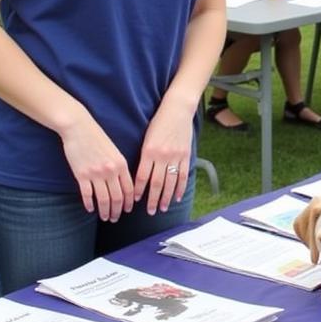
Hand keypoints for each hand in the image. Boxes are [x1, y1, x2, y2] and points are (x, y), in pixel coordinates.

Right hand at [59, 116, 134, 220]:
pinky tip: (90, 209)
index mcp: (121, 164)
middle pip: (117, 197)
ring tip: (105, 217)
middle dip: (118, 211)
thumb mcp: (114, 151)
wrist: (78, 127)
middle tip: (116, 218)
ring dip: (105, 211)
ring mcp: (95, 174)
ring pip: (103, 199)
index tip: (127, 210)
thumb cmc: (97, 137)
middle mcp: (110, 171)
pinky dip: (89, 204)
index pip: (129, 189)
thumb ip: (119, 167)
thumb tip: (122, 184)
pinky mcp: (81, 175)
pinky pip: (87, 195)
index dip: (129, 202)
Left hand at [134, 100, 193, 215]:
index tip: (134, 201)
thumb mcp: (147, 137)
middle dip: (152, 199)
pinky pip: (182, 175)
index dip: (138, 190)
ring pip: (170, 182)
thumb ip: (145, 155)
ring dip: (166, 197)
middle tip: (150, 212)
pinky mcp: (186, 155)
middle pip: (156, 183)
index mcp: (149, 151)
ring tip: (162, 208)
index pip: (142, 176)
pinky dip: (179, 188)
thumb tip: (140, 175)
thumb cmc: (159, 122)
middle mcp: (162, 156)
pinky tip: (176, 197)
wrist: (177, 110)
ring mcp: (175, 156)